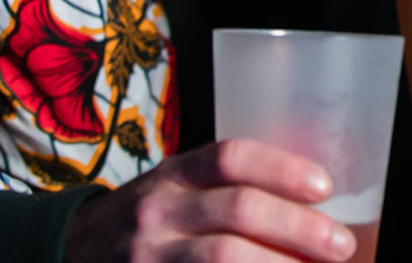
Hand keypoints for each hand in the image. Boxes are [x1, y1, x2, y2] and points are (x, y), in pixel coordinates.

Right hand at [64, 139, 355, 261]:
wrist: (70, 252)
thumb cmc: (149, 218)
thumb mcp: (176, 187)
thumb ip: (227, 187)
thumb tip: (314, 202)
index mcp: (172, 175)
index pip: (232, 159)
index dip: (284, 169)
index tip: (325, 188)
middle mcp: (157, 212)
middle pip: (239, 211)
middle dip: (299, 229)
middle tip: (341, 244)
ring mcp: (147, 256)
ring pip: (223, 258)